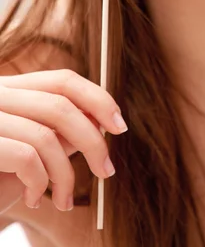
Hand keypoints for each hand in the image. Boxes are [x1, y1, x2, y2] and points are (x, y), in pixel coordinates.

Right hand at [0, 69, 127, 212]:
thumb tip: (102, 122)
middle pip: (61, 104)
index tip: (119, 125)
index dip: (97, 98)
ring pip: (47, 135)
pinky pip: (27, 158)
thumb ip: (58, 131)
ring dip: (67, 175)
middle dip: (93, 139)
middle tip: (107, 170)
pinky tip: (37, 200)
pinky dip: (41, 183)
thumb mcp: (28, 148)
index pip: (63, 79)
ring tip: (64, 200)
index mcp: (9, 89)